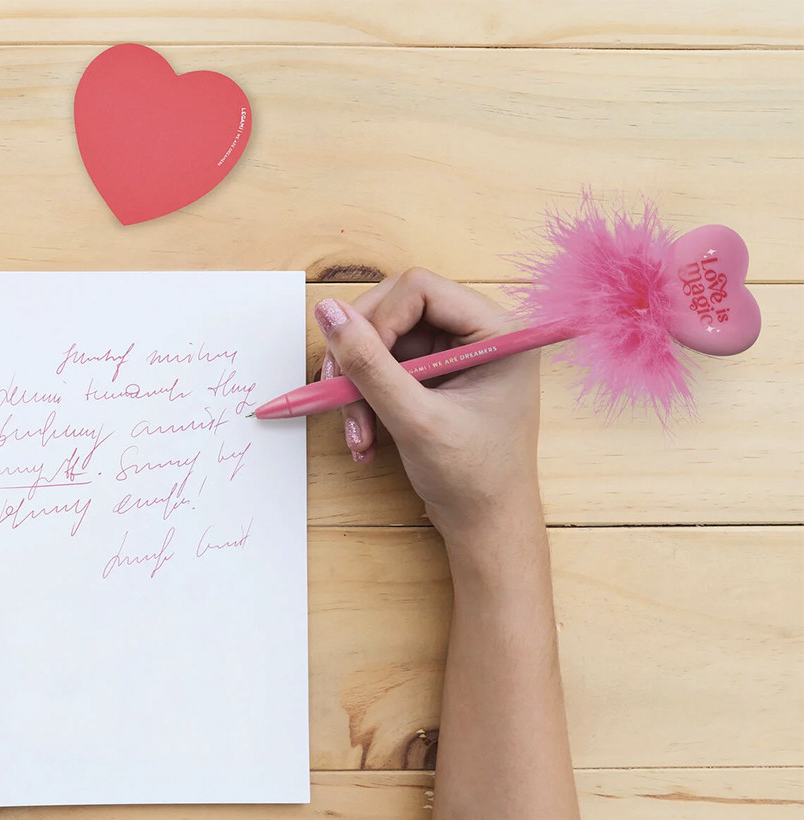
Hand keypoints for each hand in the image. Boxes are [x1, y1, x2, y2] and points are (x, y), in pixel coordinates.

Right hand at [315, 268, 541, 540]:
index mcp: (495, 331)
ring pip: (382, 344)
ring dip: (358, 388)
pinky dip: (366, 401)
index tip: (358, 364)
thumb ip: (370, 365)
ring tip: (356, 435)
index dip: (379, 319)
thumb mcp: (417, 420)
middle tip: (336, 393)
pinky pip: (384, 370)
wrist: (487, 527)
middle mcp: (475, 335)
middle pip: (395, 310)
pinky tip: (364, 440)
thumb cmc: (474, 479)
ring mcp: (452, 356)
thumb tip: (327, 312)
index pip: (420, 289)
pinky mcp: (434, 379)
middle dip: (361, 356)